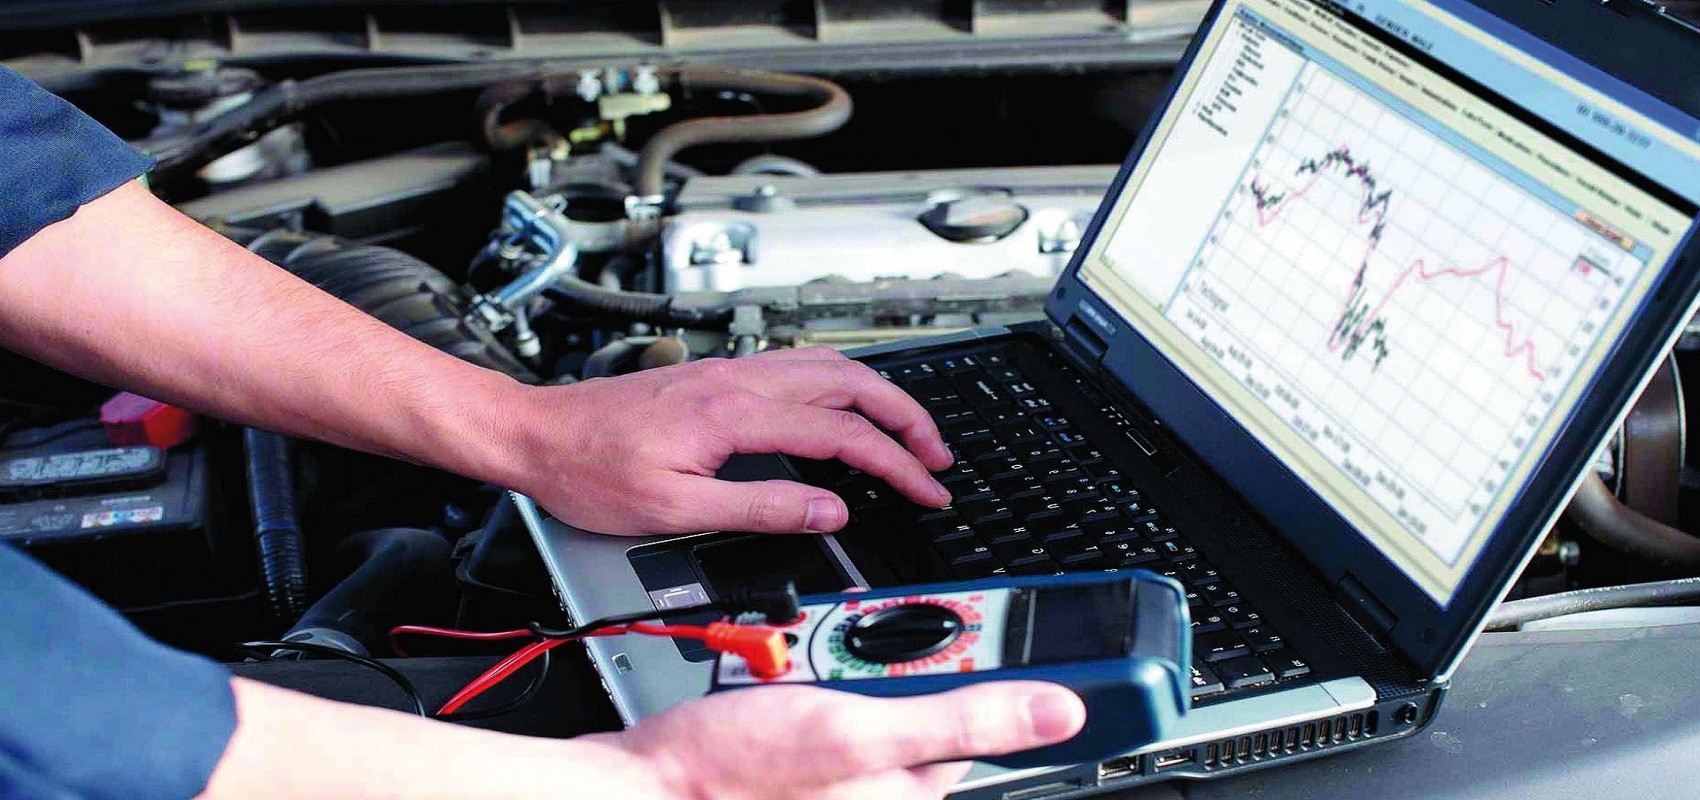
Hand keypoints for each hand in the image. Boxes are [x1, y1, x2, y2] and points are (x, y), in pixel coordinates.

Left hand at [504, 347, 955, 534]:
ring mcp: (730, 371)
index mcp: (734, 413)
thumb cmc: (589, 471)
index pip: (841, 433)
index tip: (927, 488)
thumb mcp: (674, 508)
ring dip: (878, 396)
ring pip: (828, 365)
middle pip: (849, 381)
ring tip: (909, 432)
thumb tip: (829, 510)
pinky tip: (848, 409)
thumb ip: (761, 507)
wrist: (536, 434)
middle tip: (938, 457)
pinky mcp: (719, 376)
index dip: (894, 464)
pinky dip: (843, 386)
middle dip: (906, 418)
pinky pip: (801, 368)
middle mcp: (739, 380)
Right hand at [581, 682, 1086, 799]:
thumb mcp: (864, 731)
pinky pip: (825, 716)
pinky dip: (806, 687)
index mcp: (913, 796)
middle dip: (885, 665)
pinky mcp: (801, 773)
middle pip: (917, 707)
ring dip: (840, 667)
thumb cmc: (738, 773)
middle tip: (841, 652)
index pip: (974, 726)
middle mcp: (880, 798)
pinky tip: (778, 683)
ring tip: (797, 667)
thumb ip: (966, 718)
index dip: (971, 673)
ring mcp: (838, 787)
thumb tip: (1062, 714)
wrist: (639, 790)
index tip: (968, 636)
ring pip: (866, 702)